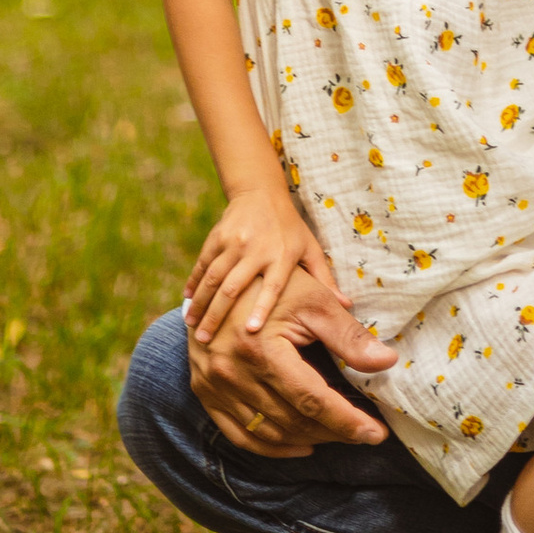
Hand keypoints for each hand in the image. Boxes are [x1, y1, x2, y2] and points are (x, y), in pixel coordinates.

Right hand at [185, 185, 325, 345]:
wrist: (261, 192)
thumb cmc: (290, 228)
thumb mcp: (310, 249)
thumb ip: (324, 279)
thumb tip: (347, 306)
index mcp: (282, 255)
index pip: (272, 285)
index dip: (262, 307)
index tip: (251, 330)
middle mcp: (256, 249)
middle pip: (233, 286)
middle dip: (217, 314)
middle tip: (203, 340)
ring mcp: (234, 242)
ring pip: (213, 276)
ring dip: (200, 302)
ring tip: (191, 326)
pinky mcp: (217, 236)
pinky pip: (203, 264)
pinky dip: (194, 283)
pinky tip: (186, 301)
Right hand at [188, 282, 395, 456]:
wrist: (221, 277)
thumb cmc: (274, 284)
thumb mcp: (314, 300)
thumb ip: (349, 335)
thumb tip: (388, 361)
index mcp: (260, 350)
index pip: (312, 400)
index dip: (347, 421)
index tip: (377, 434)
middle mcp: (232, 373)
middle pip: (292, 420)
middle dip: (334, 432)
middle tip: (365, 433)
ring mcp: (213, 385)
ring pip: (268, 433)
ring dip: (307, 440)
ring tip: (338, 434)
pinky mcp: (204, 391)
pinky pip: (238, 434)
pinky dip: (271, 447)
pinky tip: (300, 445)